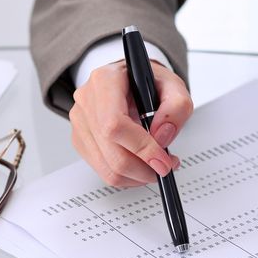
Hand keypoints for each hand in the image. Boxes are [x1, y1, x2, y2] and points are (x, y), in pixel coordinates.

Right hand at [71, 60, 193, 186]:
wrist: (129, 82)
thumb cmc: (147, 83)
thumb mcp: (173, 85)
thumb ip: (176, 107)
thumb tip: (162, 137)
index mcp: (105, 81)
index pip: (115, 124)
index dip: (141, 148)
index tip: (163, 160)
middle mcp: (87, 101)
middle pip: (112, 152)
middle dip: (144, 168)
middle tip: (165, 166)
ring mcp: (80, 123)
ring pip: (108, 168)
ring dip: (138, 175)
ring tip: (156, 164)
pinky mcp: (81, 141)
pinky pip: (104, 171)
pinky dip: (128, 176)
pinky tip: (141, 164)